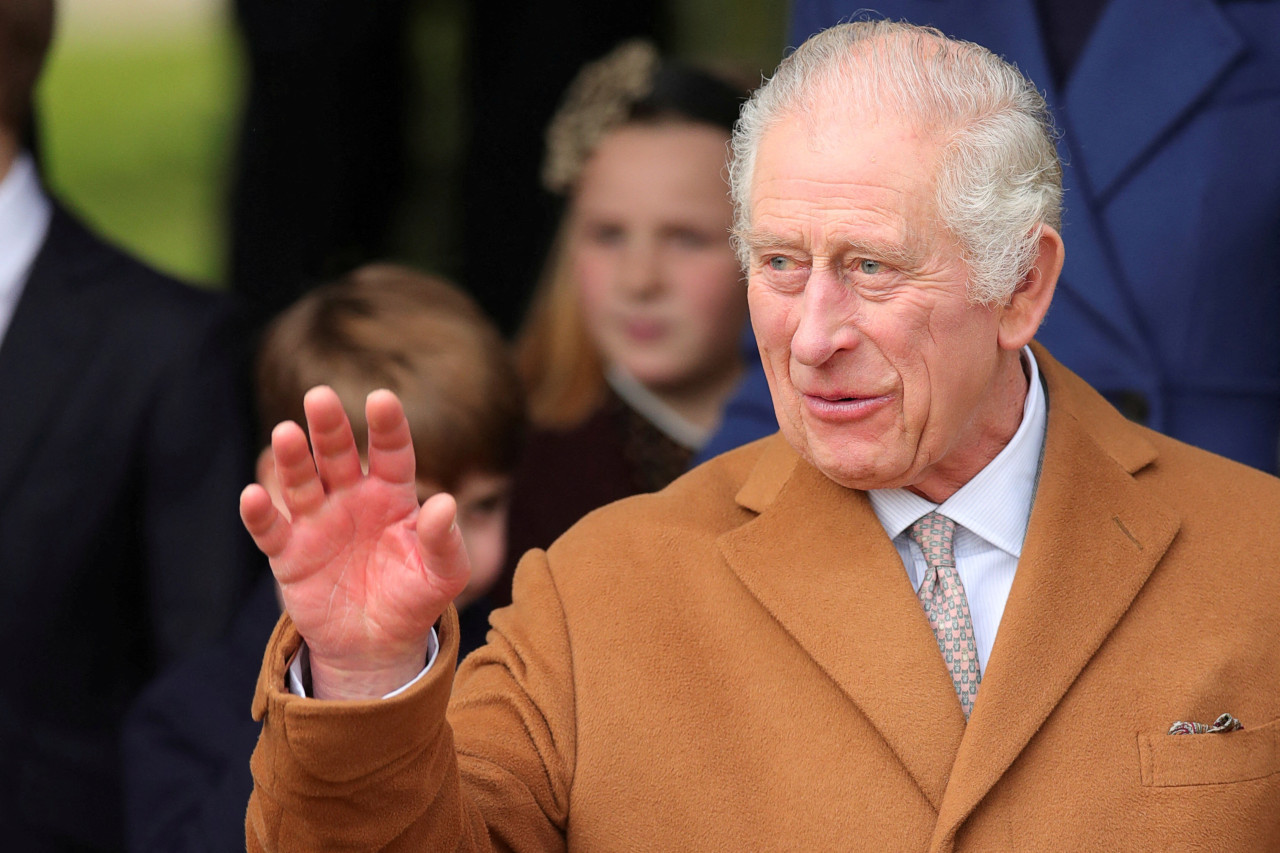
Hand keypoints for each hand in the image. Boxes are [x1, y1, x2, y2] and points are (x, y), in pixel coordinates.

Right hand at [240, 387, 469, 698]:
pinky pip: (271, 530)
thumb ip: (444, 540)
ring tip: (286, 433)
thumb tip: (446, 504)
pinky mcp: (290, 554)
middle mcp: (352, 498)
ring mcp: (318, 522)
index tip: (381, 399)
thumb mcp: (443, 574)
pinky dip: (260, 514)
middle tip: (320, 396)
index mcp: (393, 494)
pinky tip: (254, 495)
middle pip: (338, 454)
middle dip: (330, 427)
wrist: (378, 645)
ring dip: (293, 459)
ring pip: (302, 482)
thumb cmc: (415, 598)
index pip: (391, 451)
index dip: (386, 426)